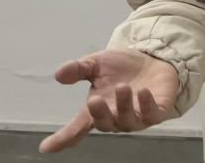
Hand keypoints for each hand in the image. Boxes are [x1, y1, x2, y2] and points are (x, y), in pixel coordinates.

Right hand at [39, 49, 179, 152]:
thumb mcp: (97, 63)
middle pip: (104, 124)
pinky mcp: (157, 111)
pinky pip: (151, 115)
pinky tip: (142, 92)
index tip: (47, 147)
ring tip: (123, 87)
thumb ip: (79, 69)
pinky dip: (146, 105)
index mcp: (99, 108)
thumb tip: (58, 74)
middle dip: (99, 114)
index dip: (63, 137)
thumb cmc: (124, 67)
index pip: (77, 127)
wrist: (154, 58)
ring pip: (127, 121)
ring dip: (124, 105)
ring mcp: (138, 116)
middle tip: (94, 100)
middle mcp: (116, 116)